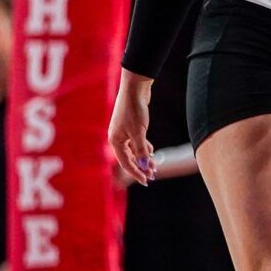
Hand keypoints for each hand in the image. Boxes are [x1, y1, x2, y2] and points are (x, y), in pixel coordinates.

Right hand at [109, 72, 155, 186]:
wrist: (135, 89)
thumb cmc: (134, 110)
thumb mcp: (139, 133)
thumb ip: (141, 150)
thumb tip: (143, 166)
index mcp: (115, 141)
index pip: (126, 162)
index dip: (136, 173)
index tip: (146, 181)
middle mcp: (117, 137)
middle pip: (129, 158)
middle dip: (141, 166)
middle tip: (154, 174)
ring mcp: (123, 132)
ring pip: (134, 150)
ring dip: (144, 158)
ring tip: (155, 165)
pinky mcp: (130, 127)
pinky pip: (136, 142)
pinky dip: (143, 148)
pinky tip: (151, 151)